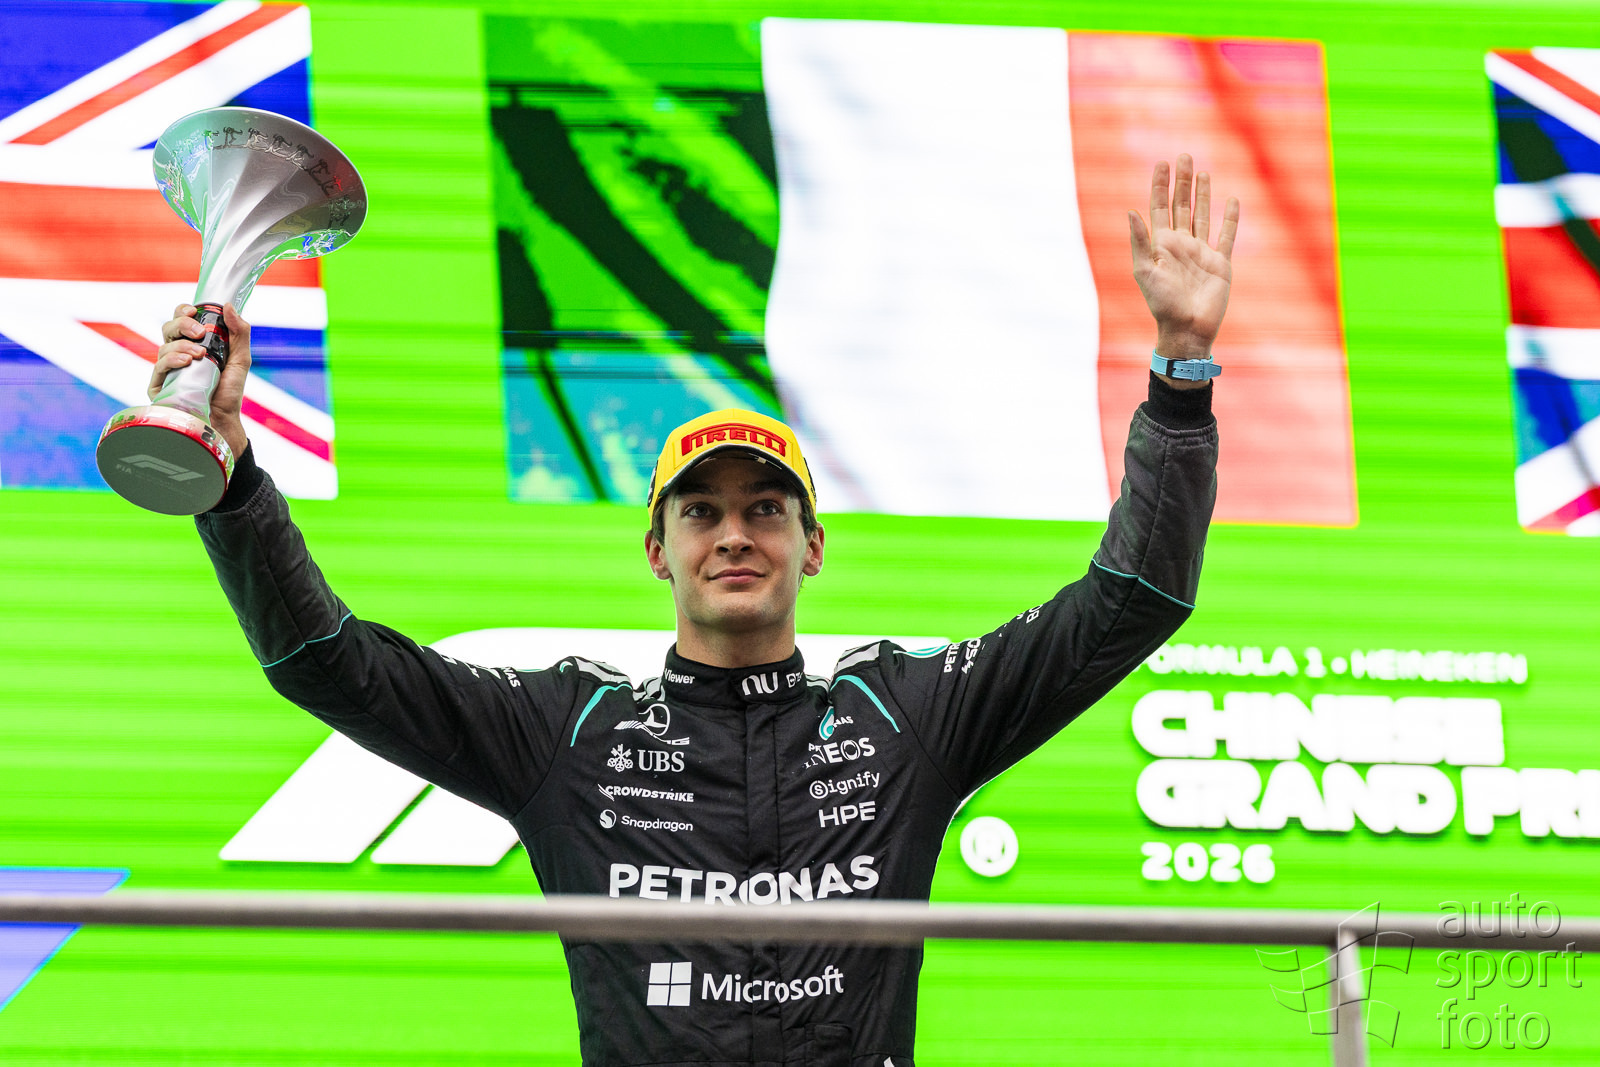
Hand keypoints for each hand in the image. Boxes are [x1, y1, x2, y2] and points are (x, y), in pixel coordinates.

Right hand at [152, 303, 251, 457]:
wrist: (224, 420)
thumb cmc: (229, 391)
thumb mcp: (241, 359)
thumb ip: (239, 332)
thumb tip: (229, 306)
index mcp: (194, 344)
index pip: (181, 320)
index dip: (183, 312)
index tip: (194, 311)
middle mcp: (177, 354)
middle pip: (169, 328)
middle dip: (182, 324)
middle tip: (199, 332)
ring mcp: (167, 369)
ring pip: (164, 345)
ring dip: (182, 346)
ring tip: (200, 355)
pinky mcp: (158, 386)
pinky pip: (159, 366)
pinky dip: (171, 360)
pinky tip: (186, 362)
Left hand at [1128, 154, 1239, 380]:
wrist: (1187, 329)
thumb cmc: (1162, 304)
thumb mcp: (1145, 272)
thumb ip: (1140, 241)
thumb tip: (1130, 211)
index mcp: (1161, 245)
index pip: (1159, 207)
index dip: (1159, 185)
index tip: (1161, 163)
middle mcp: (1181, 245)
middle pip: (1182, 206)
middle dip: (1182, 182)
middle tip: (1183, 156)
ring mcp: (1201, 252)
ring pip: (1202, 216)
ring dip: (1203, 194)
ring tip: (1202, 172)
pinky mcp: (1220, 263)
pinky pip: (1226, 236)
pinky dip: (1230, 218)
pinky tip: (1232, 200)